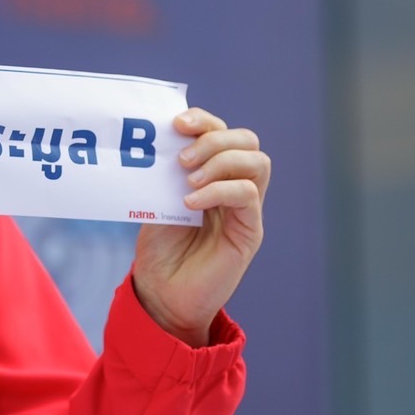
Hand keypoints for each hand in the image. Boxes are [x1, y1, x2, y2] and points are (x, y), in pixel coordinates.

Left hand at [131, 108, 269, 346]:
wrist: (161, 295)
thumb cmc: (159, 249)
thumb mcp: (157, 200)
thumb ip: (166, 172)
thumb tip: (162, 138)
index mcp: (212, 174)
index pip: (222, 132)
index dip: (204, 120)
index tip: (176, 123)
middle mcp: (234, 187)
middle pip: (247, 141)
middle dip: (215, 137)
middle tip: (182, 157)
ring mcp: (245, 209)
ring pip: (257, 162)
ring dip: (221, 161)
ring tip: (188, 180)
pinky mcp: (249, 232)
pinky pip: (247, 195)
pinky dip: (219, 190)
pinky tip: (190, 202)